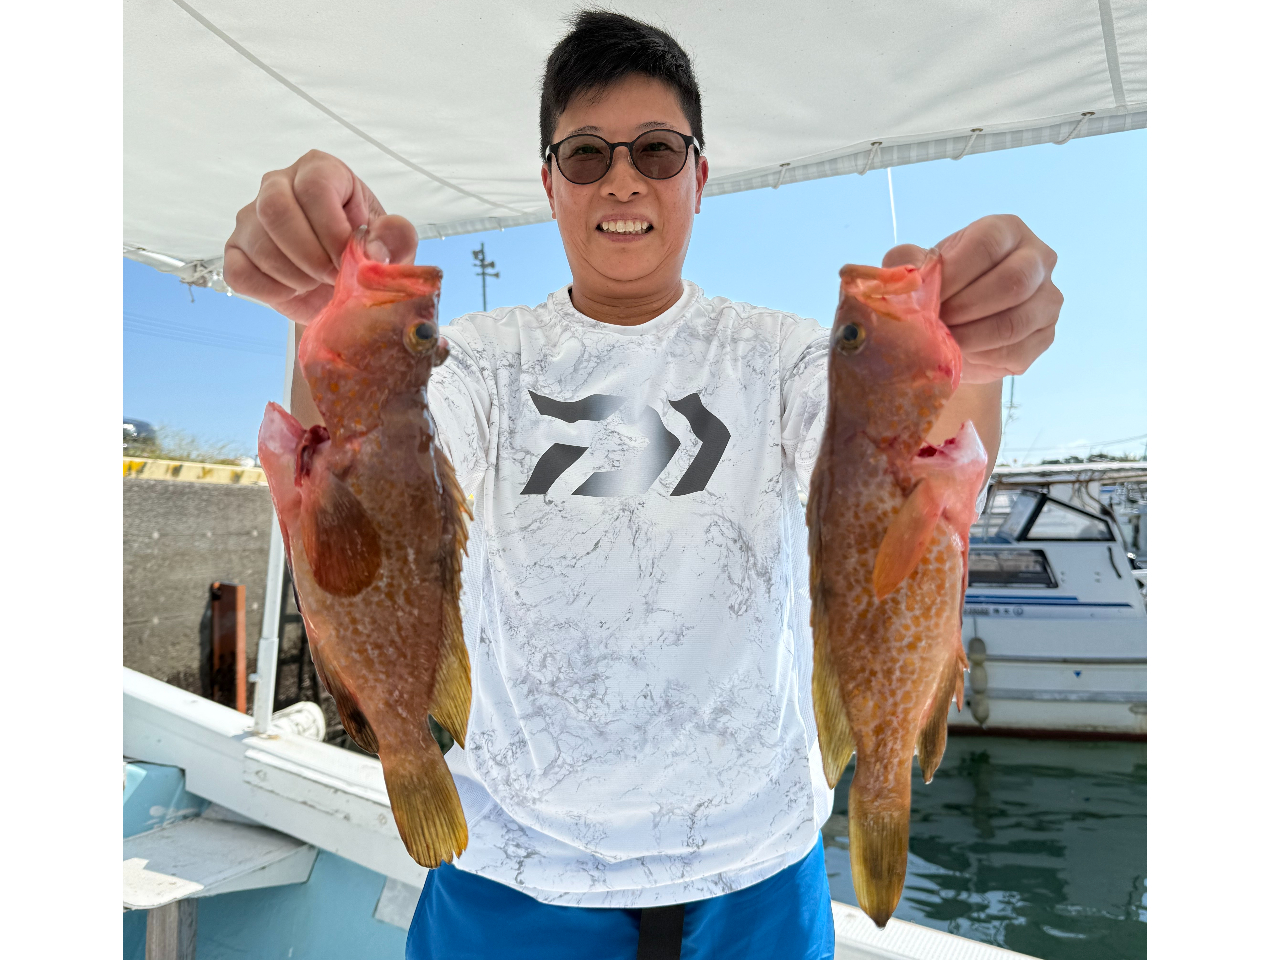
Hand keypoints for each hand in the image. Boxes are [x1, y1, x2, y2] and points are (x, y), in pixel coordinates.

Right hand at [223, 150, 418, 323]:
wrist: (341, 286)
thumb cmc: (365, 254)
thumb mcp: (393, 245)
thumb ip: (396, 238)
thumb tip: (375, 250)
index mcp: (320, 170)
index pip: (314, 186)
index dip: (332, 229)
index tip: (348, 259)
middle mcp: (278, 184)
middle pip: (275, 209)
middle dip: (310, 255)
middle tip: (333, 278)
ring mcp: (250, 217)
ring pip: (260, 245)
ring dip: (296, 277)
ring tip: (318, 283)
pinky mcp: (235, 251)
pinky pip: (240, 272)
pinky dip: (271, 291)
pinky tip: (293, 290)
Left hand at [883, 215, 1061, 383]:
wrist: (961, 326)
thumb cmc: (944, 287)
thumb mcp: (921, 268)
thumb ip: (907, 262)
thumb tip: (907, 275)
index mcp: (1007, 231)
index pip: (988, 244)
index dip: (955, 272)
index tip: (928, 296)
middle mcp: (1038, 258)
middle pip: (1012, 282)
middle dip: (965, 308)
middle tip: (936, 324)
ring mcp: (1047, 298)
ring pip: (1015, 322)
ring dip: (972, 337)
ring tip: (945, 342)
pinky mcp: (1046, 335)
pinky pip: (1017, 350)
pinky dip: (983, 357)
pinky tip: (964, 354)